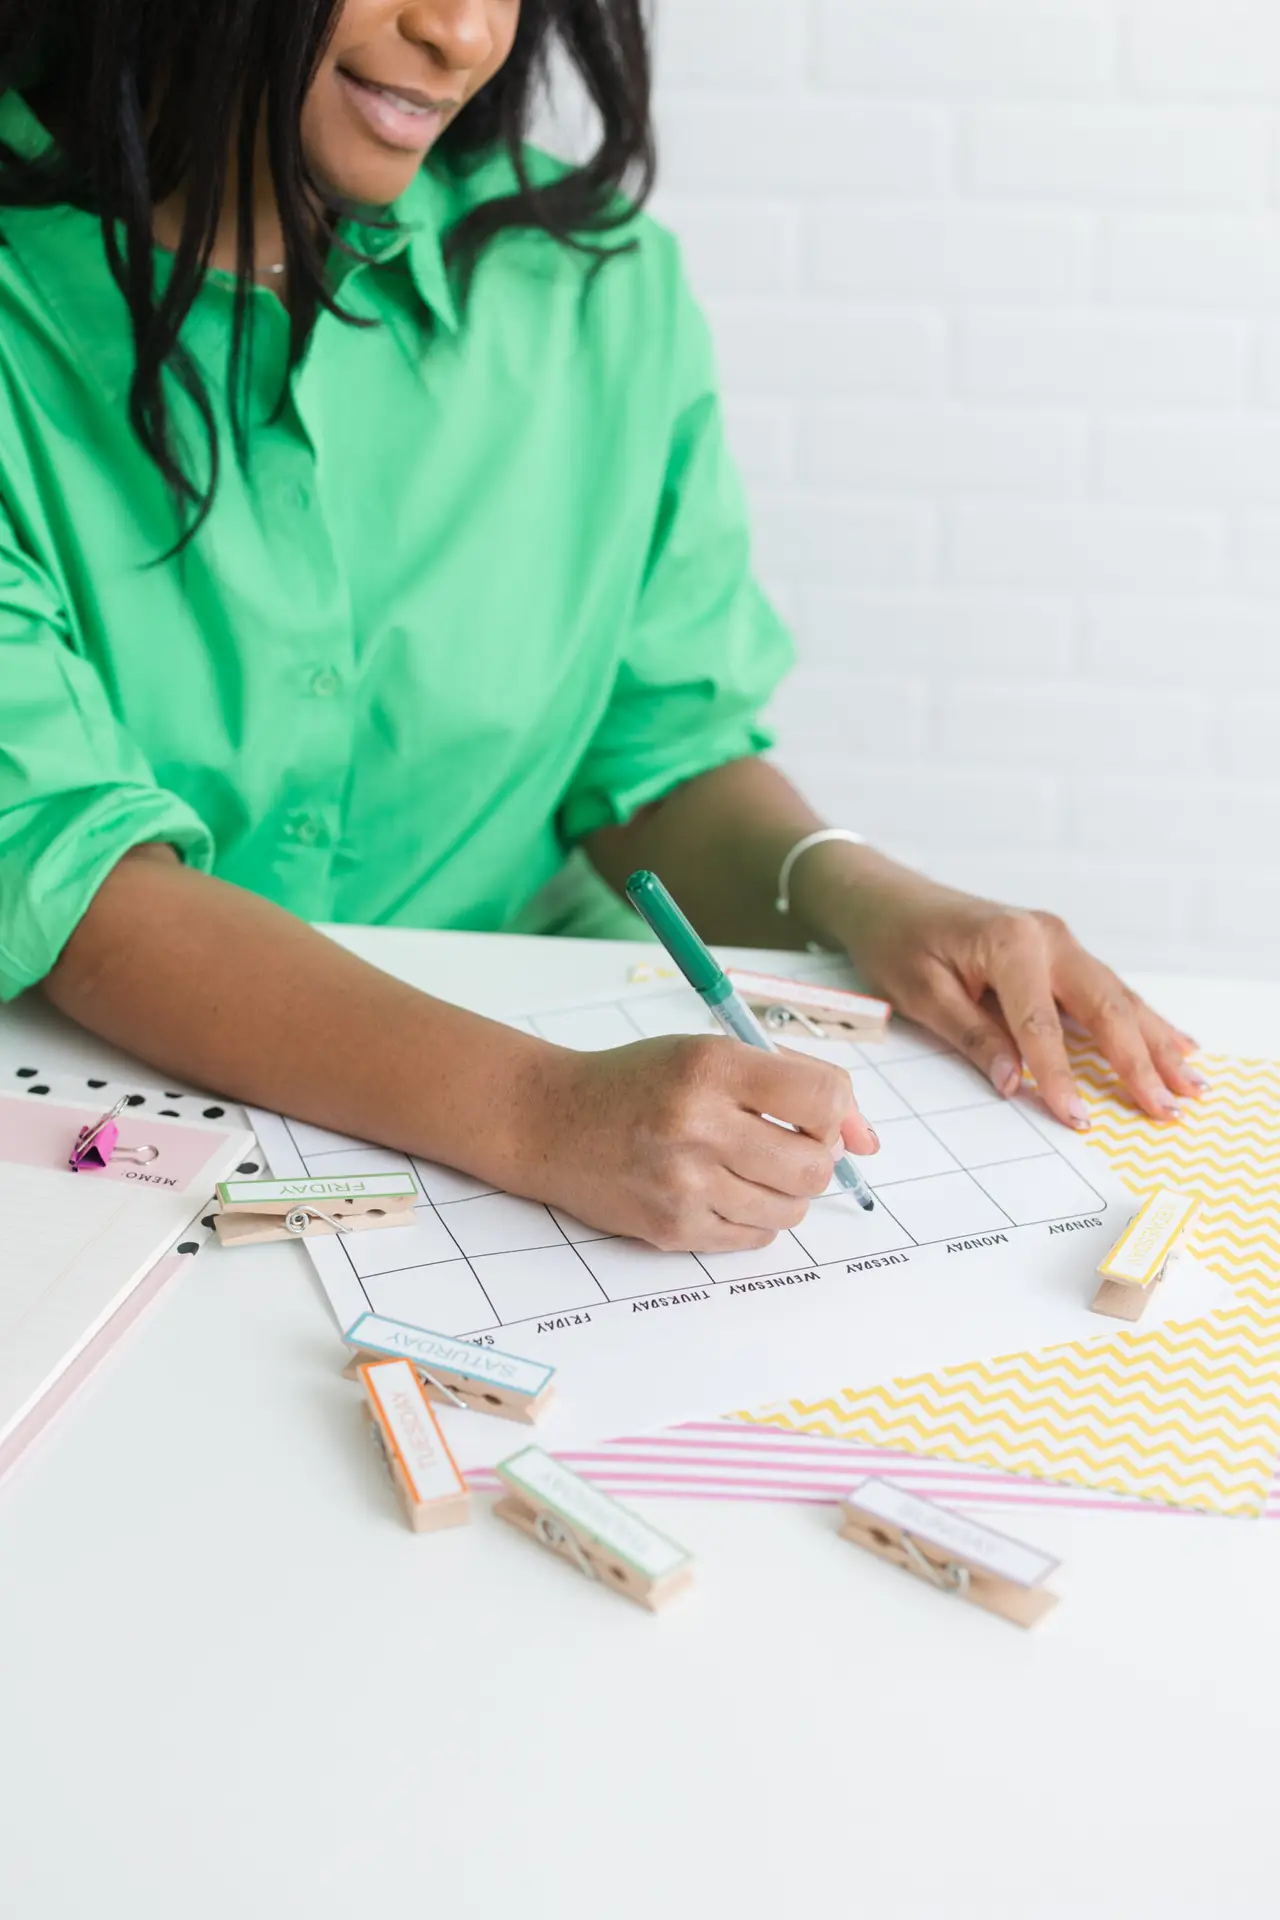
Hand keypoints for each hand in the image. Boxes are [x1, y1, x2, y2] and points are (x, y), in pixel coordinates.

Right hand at [518, 1036, 877, 1251]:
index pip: (823, 1097)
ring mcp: (684, 1183)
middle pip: (816, 1165)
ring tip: (750, 1167)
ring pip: (792, 1208)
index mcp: (711, 1067)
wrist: (551, 1122)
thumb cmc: (639, 1082)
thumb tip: (869, 1141)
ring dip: (787, 1192)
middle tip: (788, 1146)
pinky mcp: (673, 1227)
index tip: (817, 1116)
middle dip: (818, 1159)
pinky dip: (755, 1217)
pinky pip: (756, 1237)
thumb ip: (795, 1083)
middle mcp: (697, 1124)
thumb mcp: (711, 1055)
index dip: (836, 1112)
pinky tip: (722, 1190)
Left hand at [818, 860, 1204, 1130]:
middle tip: (1168, 1108)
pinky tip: (1178, 1044)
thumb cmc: (897, 941)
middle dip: (1139, 1061)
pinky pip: (1111, 990)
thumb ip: (972, 1035)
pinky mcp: (1061, 951)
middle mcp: (1048, 937)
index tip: (1078, 1119)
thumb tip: (1012, 1082)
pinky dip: (1145, 1020)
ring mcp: (1060, 941)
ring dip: (1157, 1043)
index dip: (1060, 1077)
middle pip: (1105, 1007)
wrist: (890, 896)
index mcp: (1010, 944)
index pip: (1041, 1025)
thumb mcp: (921, 992)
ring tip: (1191, 1084)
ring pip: (1120, 998)